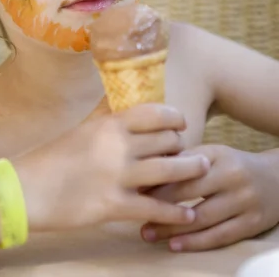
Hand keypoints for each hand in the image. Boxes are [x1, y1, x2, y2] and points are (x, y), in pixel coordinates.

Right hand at [14, 104, 209, 232]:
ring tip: (202, 171)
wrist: (28, 188)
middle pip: (168, 141)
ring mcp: (118, 177)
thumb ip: (107, 113)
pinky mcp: (114, 206)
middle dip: (183, 146)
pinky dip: (176, 212)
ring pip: (169, 171)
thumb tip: (123, 95)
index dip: (174, 118)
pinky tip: (188, 213)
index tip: (180, 124)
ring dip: (191, 172)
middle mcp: (118, 146)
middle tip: (188, 152)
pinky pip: (155, 208)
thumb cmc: (54, 156)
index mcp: (110, 124)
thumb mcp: (83, 127)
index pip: (155, 113)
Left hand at [142, 144, 278, 250]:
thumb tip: (146, 171)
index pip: (182, 167)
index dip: (157, 179)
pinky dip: (196, 242)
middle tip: (135, 213)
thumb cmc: (233, 165)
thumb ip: (184, 161)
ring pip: (203, 217)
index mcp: (217, 155)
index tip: (135, 188)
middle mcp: (232, 175)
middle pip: (190, 191)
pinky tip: (175, 245)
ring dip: (172, 228)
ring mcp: (243, 200)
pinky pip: (220, 235)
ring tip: (148, 232)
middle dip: (160, 204)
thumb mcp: (212, 154)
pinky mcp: (252, 223)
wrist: (277, 179)